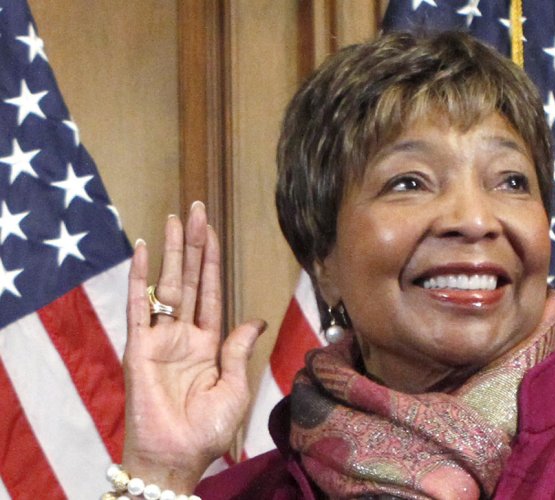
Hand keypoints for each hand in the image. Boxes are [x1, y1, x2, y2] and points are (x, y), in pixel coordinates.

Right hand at [122, 201, 264, 491]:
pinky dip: (138, 278)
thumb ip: (238, 350)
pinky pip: (138, 307)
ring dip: (170, 251)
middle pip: (189, 278)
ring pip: (166, 285)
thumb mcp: (234, 387)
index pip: (211, 290)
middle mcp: (183, 334)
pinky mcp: (139, 348)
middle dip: (193, 244)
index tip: (212, 229)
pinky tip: (141, 251)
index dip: (212, 260)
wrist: (178, 456)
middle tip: (195, 209)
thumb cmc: (208, 430)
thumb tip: (254, 318)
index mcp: (208, 342)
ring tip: (174, 218)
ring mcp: (160, 338)